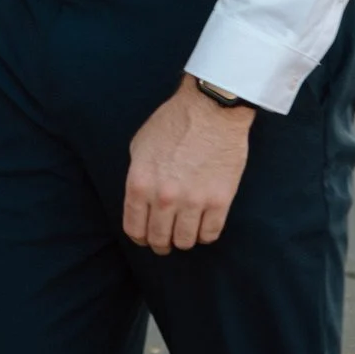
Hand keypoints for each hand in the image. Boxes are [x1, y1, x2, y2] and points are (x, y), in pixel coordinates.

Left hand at [122, 77, 253, 253]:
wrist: (211, 108)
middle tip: (166, 241)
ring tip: (186, 232)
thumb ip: (139, 177)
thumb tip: (140, 201)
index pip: (134, 229)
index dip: (140, 238)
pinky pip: (210, 234)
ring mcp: (193, 201)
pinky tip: (204, 225)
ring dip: (184, 240)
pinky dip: (205, 235)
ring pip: (185, 241)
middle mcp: (164, 198)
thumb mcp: (140, 146)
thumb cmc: (174, 122)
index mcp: (140, 184)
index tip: (146, 238)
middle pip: (159, 239)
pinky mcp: (220, 201)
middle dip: (161, 244)